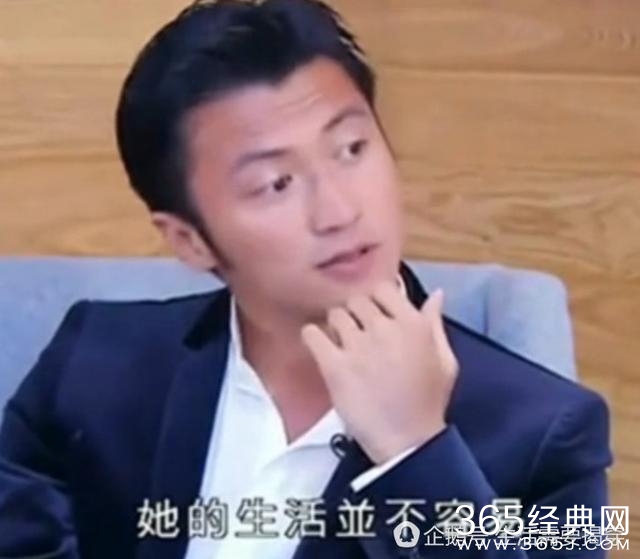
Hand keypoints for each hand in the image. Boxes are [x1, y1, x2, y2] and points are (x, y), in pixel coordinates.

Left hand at [300, 282, 458, 463]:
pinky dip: (312, 338)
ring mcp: (357, 346)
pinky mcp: (334, 366)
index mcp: (413, 324)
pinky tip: (321, 349)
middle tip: (357, 335)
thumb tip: (436, 294)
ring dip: (336, 327)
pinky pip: (312, 334)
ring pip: (334, 315)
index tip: (375, 316)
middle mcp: (385, 328)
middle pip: (356, 301)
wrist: (407, 442)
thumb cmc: (428, 402)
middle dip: (355, 315)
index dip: (376, 300)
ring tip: (341, 346)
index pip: (382, 288)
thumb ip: (435, 323)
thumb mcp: (445, 360)